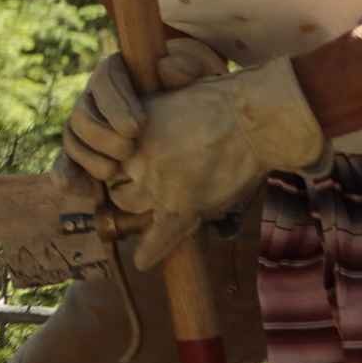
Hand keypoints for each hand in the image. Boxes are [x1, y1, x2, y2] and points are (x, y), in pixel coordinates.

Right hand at [52, 38, 229, 189]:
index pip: (105, 80)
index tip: (137, 128)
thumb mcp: (199, 71)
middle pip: (82, 112)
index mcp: (117, 71)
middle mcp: (95, 97)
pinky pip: (69, 161)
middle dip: (101, 135)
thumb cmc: (197, 90)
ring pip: (73, 138)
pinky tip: (77, 188)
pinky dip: (68, 174)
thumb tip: (166, 67)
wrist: (201, 115)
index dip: (115, 105)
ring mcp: (89, 125)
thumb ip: (187, 66)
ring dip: (87, 158)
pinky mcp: (88, 151)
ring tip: (111, 173)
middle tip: (127, 151)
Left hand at [111, 55, 327, 269]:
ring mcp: (159, 186)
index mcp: (131, 136)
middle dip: (126, 188)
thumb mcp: (168, 100)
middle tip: (145, 188)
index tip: (128, 169)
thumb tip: (139, 114)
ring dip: (140, 209)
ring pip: (131, 208)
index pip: (108, 162)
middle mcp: (137, 161)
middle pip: (116, 187)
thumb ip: (148, 116)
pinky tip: (142, 262)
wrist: (253, 119)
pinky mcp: (184, 206)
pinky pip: (160, 237)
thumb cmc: (218, 103)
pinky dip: (151, 251)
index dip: (120, 166)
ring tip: (152, 209)